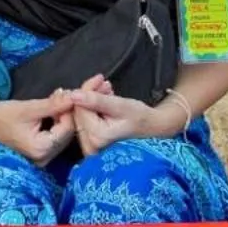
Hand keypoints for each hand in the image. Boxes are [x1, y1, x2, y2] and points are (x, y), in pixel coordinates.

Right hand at [0, 82, 75, 165]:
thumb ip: (53, 104)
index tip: (68, 93)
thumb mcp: (29, 108)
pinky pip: (56, 138)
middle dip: (67, 113)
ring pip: (62, 136)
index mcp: (40, 149)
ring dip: (62, 117)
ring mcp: (42, 159)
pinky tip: (52, 111)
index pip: (67, 128)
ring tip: (57, 99)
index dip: (69, 110)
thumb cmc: (3, 115)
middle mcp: (43, 159)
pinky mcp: (40, 155)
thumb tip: (74, 96)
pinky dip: (56, 124)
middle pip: (67, 134)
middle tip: (63, 94)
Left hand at [67, 78, 183, 155]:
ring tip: (108, 91)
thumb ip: (96, 100)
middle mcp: (91, 146)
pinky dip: (94, 109)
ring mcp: (91, 148)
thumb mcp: (121, 106)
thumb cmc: (142, 118)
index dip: (87, 90)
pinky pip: (86, 121)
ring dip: (92, 100)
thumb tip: (72, 94)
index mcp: (97, 137)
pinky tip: (106, 101)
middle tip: (104, 83)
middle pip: (79, 113)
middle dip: (90, 95)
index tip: (100, 78)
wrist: (155, 130)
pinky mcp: (93, 145)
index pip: (80, 108)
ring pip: (82, 115)